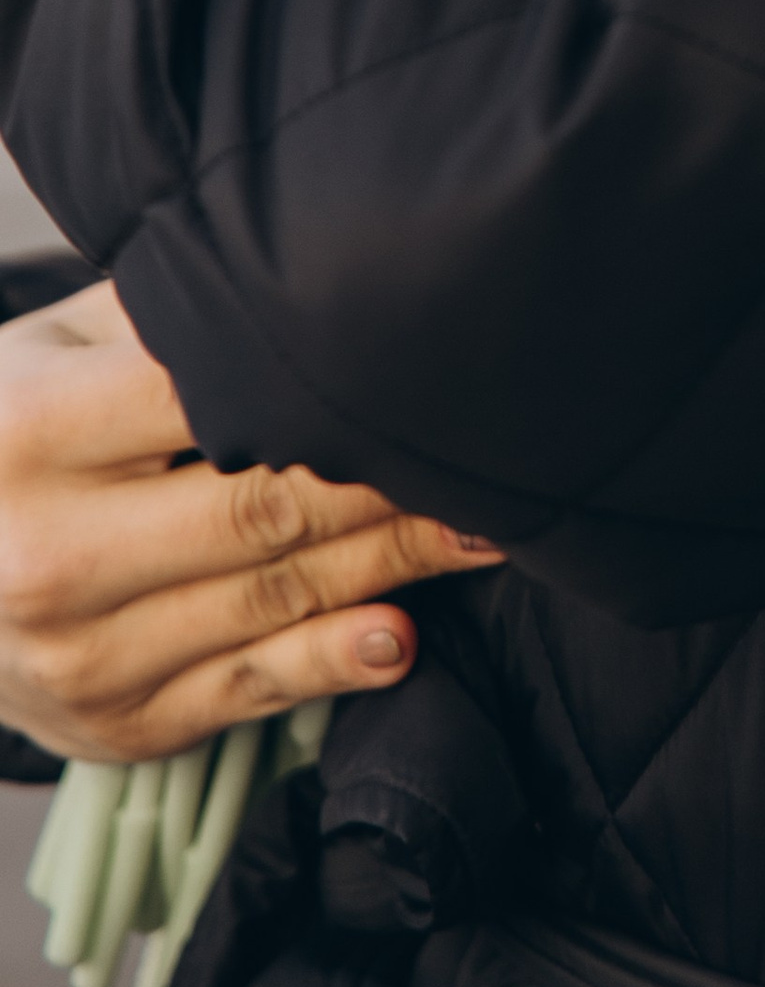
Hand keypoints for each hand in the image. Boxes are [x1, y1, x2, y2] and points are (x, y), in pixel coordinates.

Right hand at [0, 281, 501, 763]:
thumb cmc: (11, 434)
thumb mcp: (56, 351)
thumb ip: (166, 317)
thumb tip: (309, 262)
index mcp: (34, 432)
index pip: (207, 403)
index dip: (325, 389)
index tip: (425, 364)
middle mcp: (50, 552)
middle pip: (262, 510)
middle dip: (390, 484)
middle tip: (494, 452)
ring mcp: (79, 653)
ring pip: (271, 601)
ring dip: (395, 566)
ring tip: (487, 528)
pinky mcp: (114, 725)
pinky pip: (244, 689)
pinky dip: (330, 664)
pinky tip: (400, 635)